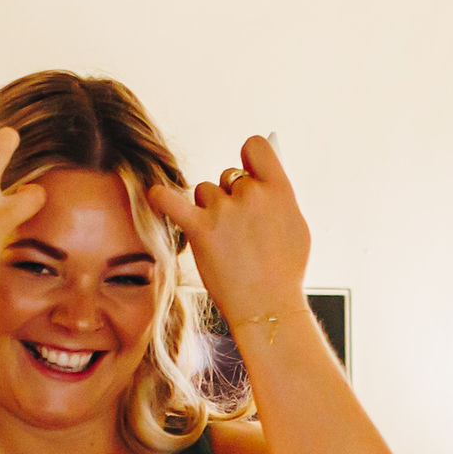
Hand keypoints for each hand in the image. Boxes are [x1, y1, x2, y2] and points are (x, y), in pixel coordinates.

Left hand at [150, 133, 311, 324]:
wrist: (269, 308)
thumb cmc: (285, 271)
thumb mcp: (296, 227)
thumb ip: (279, 197)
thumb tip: (260, 175)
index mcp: (279, 189)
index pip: (255, 146)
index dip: (249, 158)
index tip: (249, 172)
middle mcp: (251, 194)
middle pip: (227, 175)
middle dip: (231, 196)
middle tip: (239, 228)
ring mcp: (224, 211)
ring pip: (203, 190)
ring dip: (208, 208)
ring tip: (222, 240)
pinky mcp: (200, 229)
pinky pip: (169, 201)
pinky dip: (161, 198)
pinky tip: (156, 197)